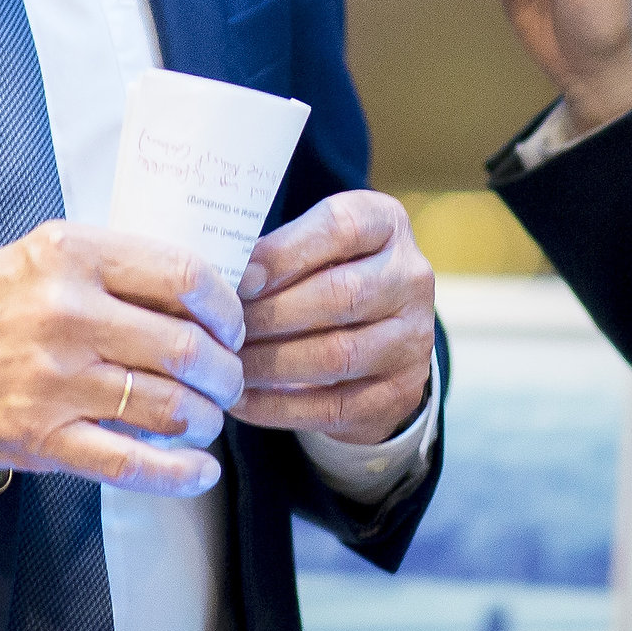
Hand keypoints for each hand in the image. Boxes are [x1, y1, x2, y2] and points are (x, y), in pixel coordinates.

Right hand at [0, 225, 243, 496]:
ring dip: (206, 419)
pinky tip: (198, 471)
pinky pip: (131, 463)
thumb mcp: (38, 257)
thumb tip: (194, 294)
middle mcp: (67, 314)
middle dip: (224, 371)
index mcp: (71, 256)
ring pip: (169, 407)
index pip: (183, 276)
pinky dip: (178, 474)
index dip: (225, 307)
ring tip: (205, 419)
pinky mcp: (41, 439)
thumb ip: (110, 268)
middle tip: (226, 379)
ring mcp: (54, 381)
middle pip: (186, 347)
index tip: (230, 324)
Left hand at [233, 190, 435, 444]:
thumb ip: (276, 250)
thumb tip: (218, 274)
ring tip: (227, 364)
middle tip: (221, 329)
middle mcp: (411, 277)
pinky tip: (242, 399)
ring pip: (337, 354)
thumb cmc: (327, 274)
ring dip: (271, 364)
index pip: (341, 228)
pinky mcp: (400, 392)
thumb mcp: (313, 244)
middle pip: (341, 294)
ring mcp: (413, 338)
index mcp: (387, 224)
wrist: (381, 334)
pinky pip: (334, 405)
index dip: (285, 253)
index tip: (240, 278)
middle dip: (271, 314)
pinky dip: (279, 406)